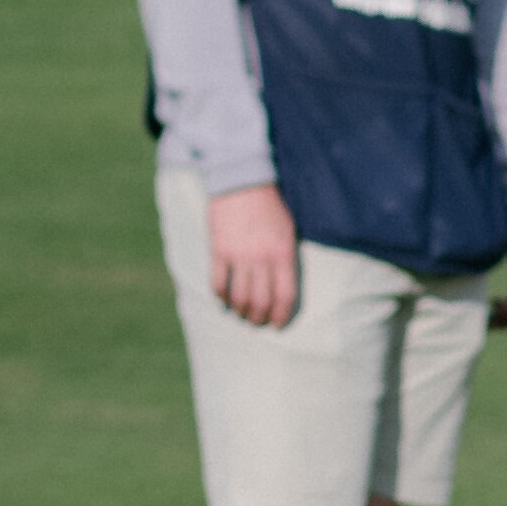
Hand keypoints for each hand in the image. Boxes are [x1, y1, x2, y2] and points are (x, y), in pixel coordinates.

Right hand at [204, 184, 300, 327]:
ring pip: (239, 297)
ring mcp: (239, 255)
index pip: (285, 296)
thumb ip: (286, 258)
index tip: (277, 325)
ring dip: (240, 311)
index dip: (281, 316)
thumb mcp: (288, 230)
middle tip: (257, 322)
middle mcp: (262, 258)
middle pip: (261, 302)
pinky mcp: (218, 250)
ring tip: (241, 314)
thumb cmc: (269, 206)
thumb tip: (282, 288)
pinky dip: (221, 297)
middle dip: (259, 319)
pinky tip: (224, 300)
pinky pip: (219, 283)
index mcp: (283, 253)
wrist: (242, 180)